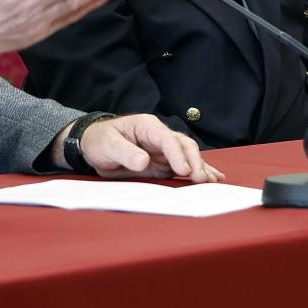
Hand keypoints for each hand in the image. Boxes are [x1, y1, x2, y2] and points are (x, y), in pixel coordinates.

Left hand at [79, 115, 222, 182]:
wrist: (93, 145)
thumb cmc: (100, 140)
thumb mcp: (108, 145)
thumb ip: (125, 153)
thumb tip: (144, 162)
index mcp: (147, 126)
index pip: (167, 139)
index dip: (177, 154)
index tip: (183, 170)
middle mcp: (159, 136)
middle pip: (183, 145)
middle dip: (194, 162)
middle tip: (202, 179)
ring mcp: (163, 150)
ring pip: (188, 156)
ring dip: (201, 168)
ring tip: (214, 181)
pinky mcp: (163, 163)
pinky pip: (183, 167)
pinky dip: (197, 172)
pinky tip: (213, 178)